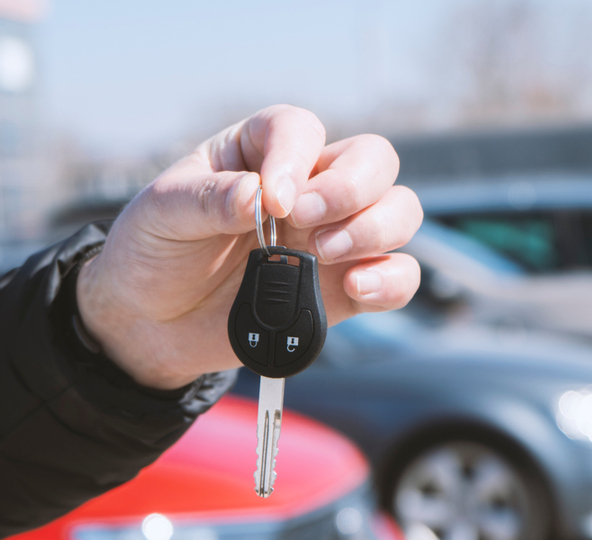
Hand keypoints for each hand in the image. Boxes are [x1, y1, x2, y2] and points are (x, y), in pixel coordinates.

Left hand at [76, 105, 422, 388]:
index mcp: (259, 154)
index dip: (295, 159)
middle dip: (352, 189)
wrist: (155, 321)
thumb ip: (207, 199)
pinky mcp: (338, 289)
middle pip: (374, 160)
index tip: (272, 202)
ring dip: (377, 229)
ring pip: (399, 211)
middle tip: (305, 224)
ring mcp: (330, 239)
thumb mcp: (161, 214)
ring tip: (324, 254)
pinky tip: (358, 288)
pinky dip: (392, 280)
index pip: (300, 129)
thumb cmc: (155, 252)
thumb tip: (259, 196)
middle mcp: (307, 190)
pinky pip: (396, 276)